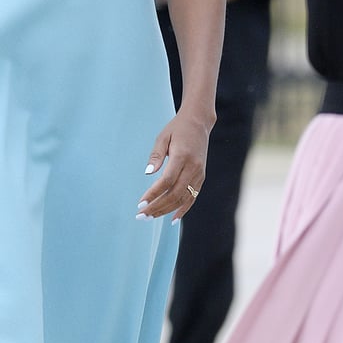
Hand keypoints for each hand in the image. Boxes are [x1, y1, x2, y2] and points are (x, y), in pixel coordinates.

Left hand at [136, 106, 210, 220]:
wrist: (199, 123)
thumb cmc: (177, 128)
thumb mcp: (163, 137)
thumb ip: (155, 156)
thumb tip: (148, 173)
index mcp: (182, 156)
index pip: (166, 181)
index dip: (153, 194)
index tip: (140, 204)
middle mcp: (193, 167)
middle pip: (174, 194)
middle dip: (157, 207)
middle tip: (142, 215)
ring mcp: (199, 174)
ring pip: (183, 198)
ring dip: (166, 210)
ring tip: (150, 217)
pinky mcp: (201, 177)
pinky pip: (192, 197)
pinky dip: (183, 210)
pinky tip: (172, 219)